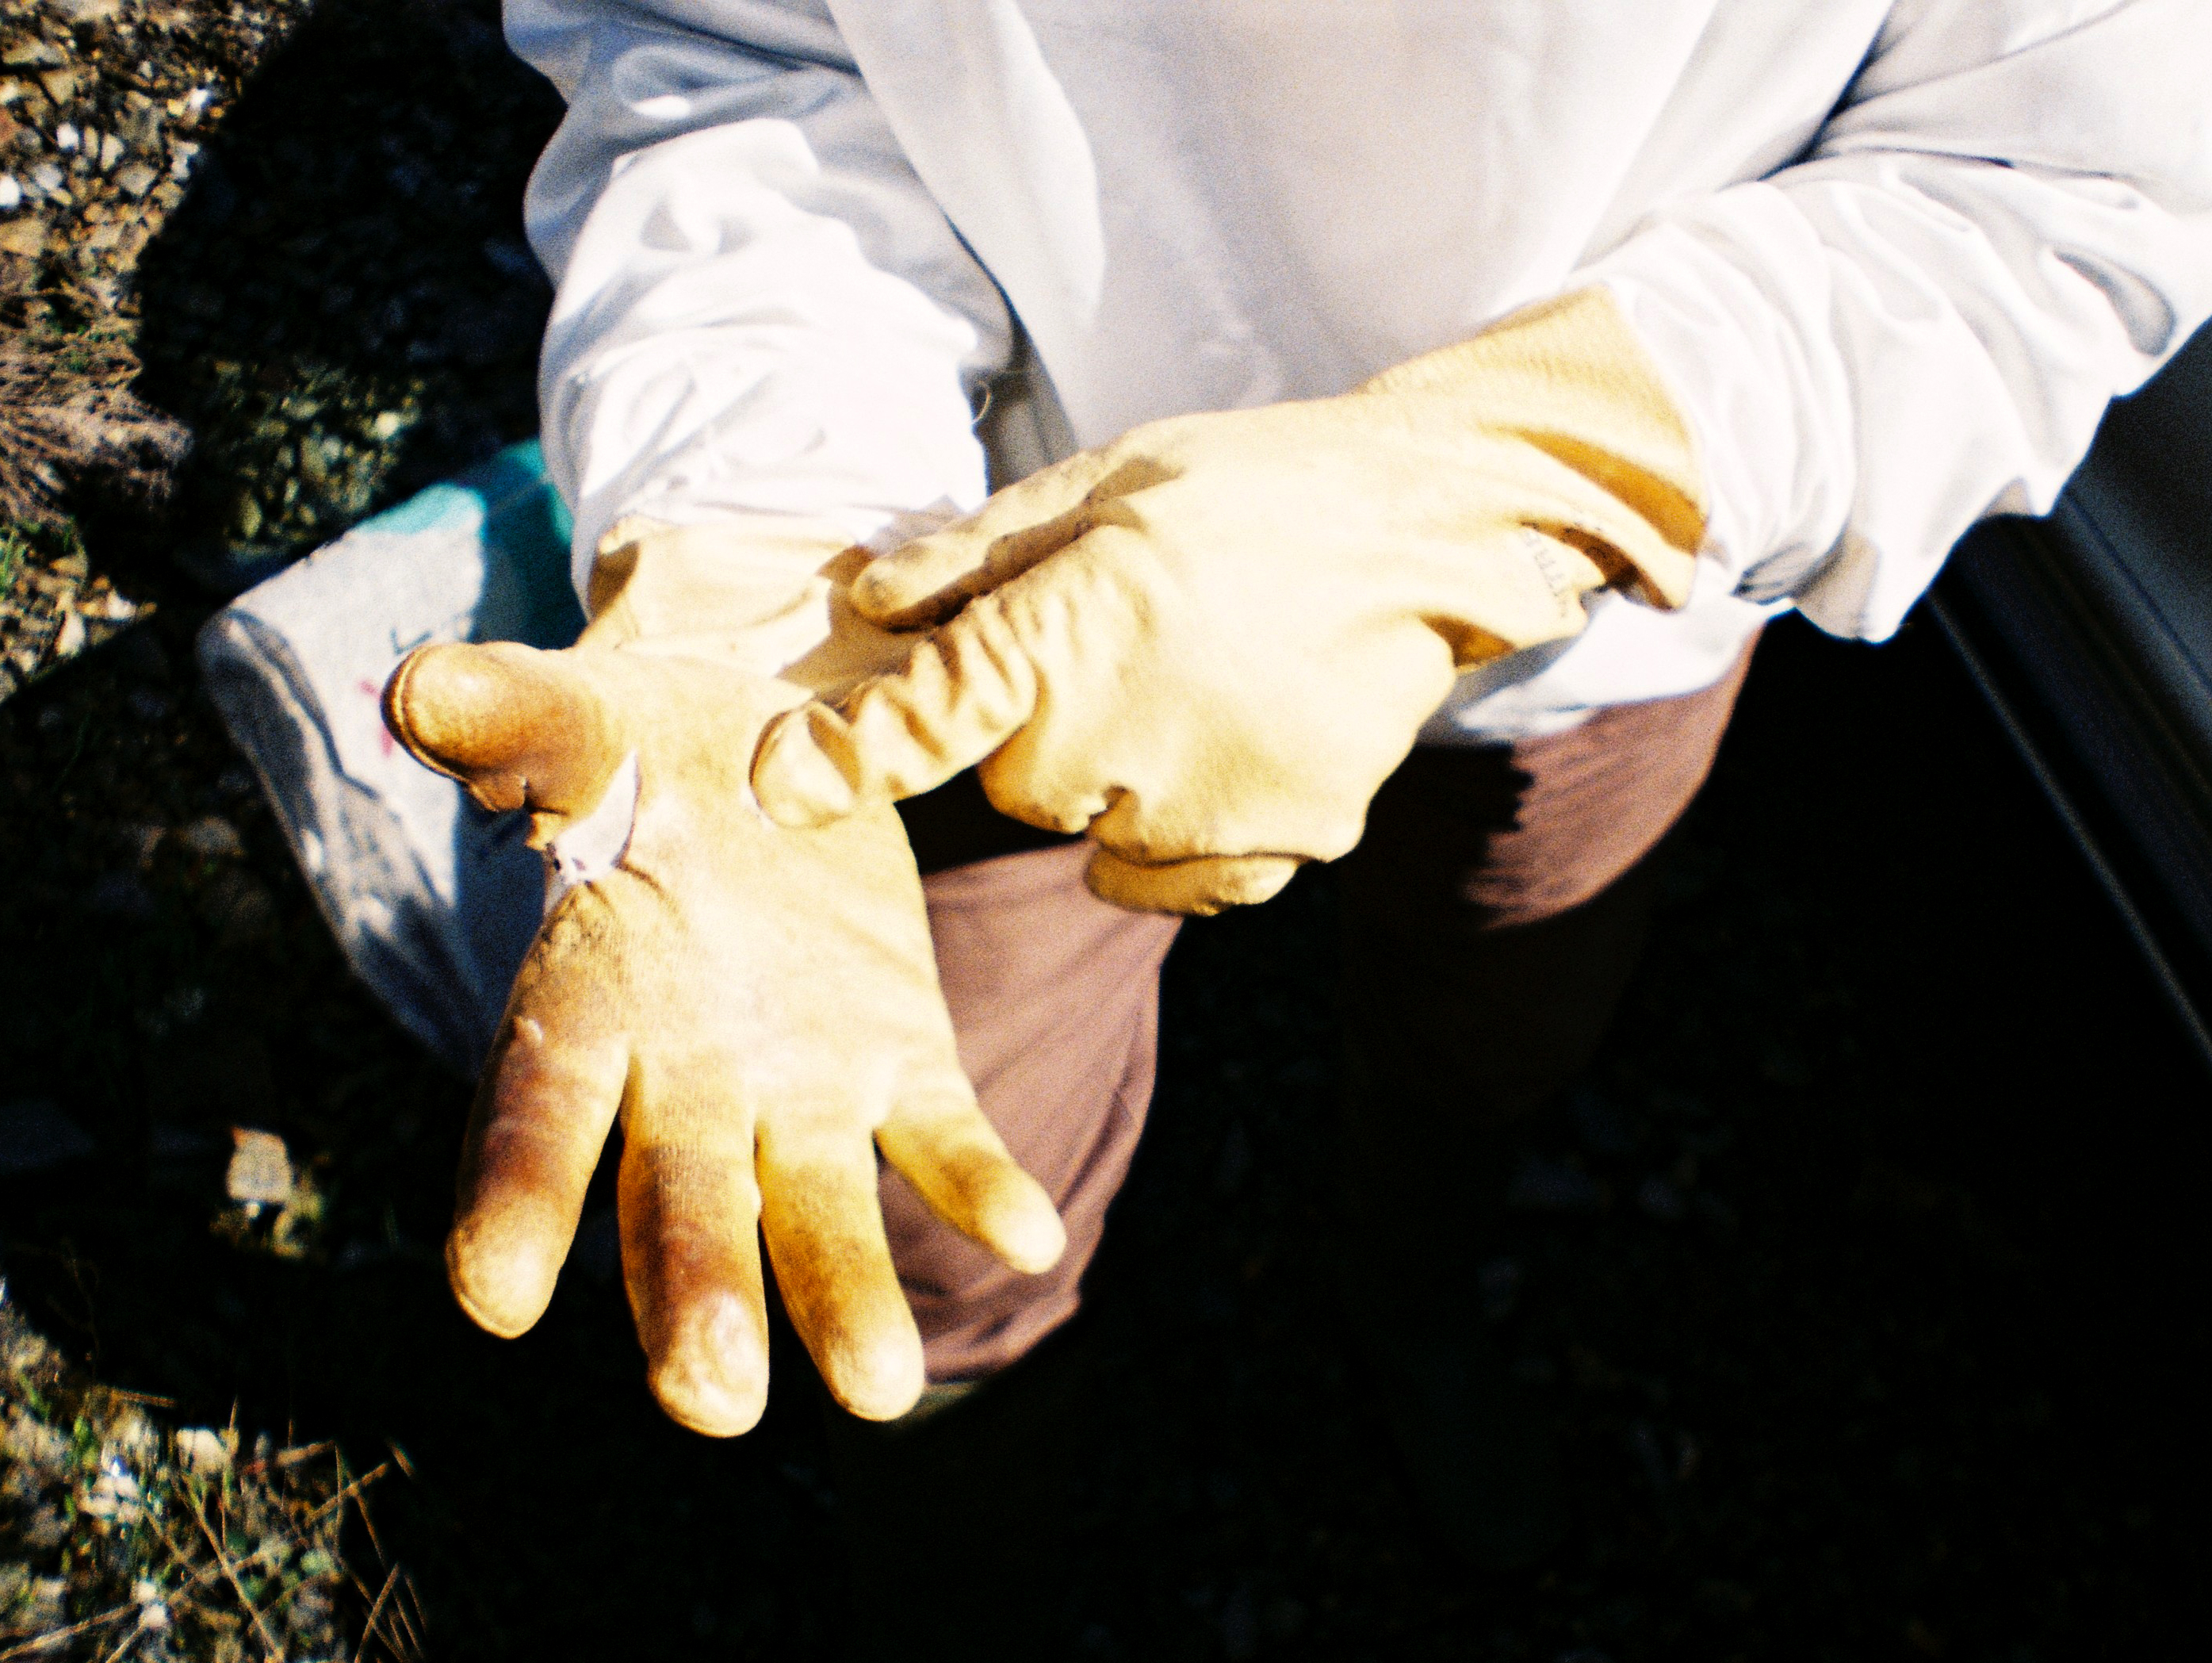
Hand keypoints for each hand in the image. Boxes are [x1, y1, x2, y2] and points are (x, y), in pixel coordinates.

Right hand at [386, 526, 1063, 1428]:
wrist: (759, 752)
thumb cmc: (640, 747)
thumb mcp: (580, 719)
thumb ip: (512, 715)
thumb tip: (424, 689)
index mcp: (586, 1001)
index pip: (537, 1113)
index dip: (515, 1197)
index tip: (494, 1297)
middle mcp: (687, 1073)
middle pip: (678, 1200)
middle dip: (693, 1296)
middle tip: (711, 1401)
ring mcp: (799, 1079)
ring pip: (815, 1203)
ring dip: (843, 1295)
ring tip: (885, 1388)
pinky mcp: (901, 1056)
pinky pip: (941, 1132)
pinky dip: (978, 1184)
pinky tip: (1030, 1238)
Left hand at [751, 289, 1705, 914]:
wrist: (1434, 525)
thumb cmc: (1254, 485)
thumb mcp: (1106, 479)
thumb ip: (978, 555)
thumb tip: (868, 600)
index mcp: (1073, 630)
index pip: (927, 719)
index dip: (843, 760)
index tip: (777, 786)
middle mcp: (1130, 736)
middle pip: (1022, 787)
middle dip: (1047, 729)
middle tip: (1130, 642)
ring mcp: (1212, 807)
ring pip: (1101, 836)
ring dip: (1122, 782)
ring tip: (1201, 684)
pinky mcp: (1283, 846)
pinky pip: (1178, 876)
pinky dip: (1188, 829)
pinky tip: (1237, 742)